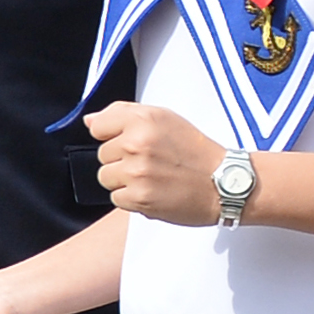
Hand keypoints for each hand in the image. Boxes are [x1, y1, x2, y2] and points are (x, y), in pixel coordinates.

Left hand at [87, 102, 227, 226]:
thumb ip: (123, 114)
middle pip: (102, 155)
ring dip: (124, 181)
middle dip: (121, 160)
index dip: (112, 136)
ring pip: (106, 178)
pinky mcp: (138, 197)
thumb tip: (89, 120)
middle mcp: (137, 143)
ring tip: (153, 178)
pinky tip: (154, 191)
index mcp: (143, 119)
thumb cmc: (195, 151)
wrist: (224, 183)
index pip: (97, 127)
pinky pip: (116, 198)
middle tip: (152, 162)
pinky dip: (132, 199)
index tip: (131, 141)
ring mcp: (136, 172)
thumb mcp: (165, 119)